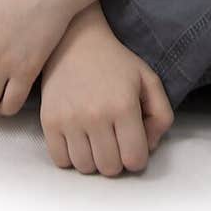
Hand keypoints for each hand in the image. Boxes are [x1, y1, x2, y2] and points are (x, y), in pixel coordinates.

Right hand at [40, 10, 173, 175]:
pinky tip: (78, 137)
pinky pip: (61, 161)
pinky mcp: (49, 121)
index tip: (132, 142)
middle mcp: (95, 115)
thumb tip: (149, 148)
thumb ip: (162, 116)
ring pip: (85, 168)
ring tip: (96, 136)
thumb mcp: (149, 81)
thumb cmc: (116, 63)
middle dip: (116, 159)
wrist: (76, 42)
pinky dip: (71, 156)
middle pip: (110, 169)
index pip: (134, 160)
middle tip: (114, 138)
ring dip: (93, 159)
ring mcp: (69, 120)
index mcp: (124, 106)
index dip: (137, 156)